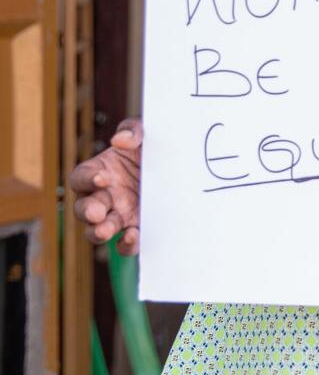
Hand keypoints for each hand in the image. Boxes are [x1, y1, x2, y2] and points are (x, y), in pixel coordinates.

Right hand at [69, 117, 142, 255]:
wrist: (182, 169)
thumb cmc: (154, 150)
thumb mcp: (146, 134)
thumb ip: (132, 130)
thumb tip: (119, 141)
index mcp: (100, 172)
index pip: (81, 177)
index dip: (87, 179)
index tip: (103, 177)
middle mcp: (104, 196)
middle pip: (84, 208)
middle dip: (88, 211)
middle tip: (97, 212)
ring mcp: (118, 215)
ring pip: (97, 230)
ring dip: (99, 232)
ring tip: (107, 230)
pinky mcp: (135, 228)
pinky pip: (123, 243)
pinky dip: (124, 244)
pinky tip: (132, 236)